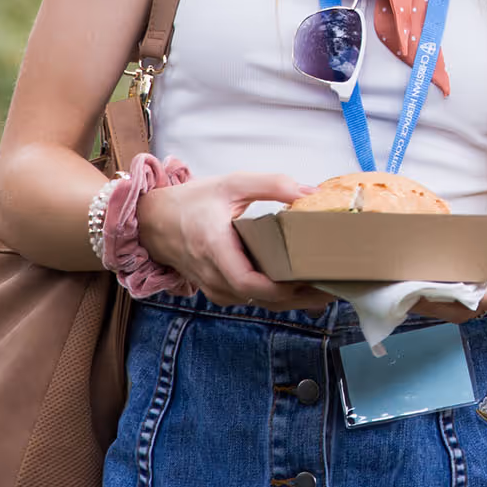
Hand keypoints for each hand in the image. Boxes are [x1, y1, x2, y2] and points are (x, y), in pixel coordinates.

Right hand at [136, 172, 329, 310]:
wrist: (154, 221)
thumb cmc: (192, 202)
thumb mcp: (232, 184)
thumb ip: (271, 185)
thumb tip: (309, 192)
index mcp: (214, 249)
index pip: (248, 282)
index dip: (279, 288)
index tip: (309, 281)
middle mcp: (213, 275)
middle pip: (259, 299)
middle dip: (297, 298)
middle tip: (332, 288)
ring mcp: (214, 287)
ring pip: (257, 303)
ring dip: (289, 300)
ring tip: (323, 289)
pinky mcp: (218, 290)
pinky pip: (250, 299)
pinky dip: (275, 296)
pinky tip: (299, 288)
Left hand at [410, 192, 486, 323]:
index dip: (475, 297)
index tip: (451, 289)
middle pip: (467, 308)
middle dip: (439, 303)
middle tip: (410, 288)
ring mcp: (482, 295)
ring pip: (456, 311)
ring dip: (429, 305)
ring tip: (401, 290)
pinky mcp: (471, 295)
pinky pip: (452, 306)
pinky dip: (429, 302)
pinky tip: (407, 289)